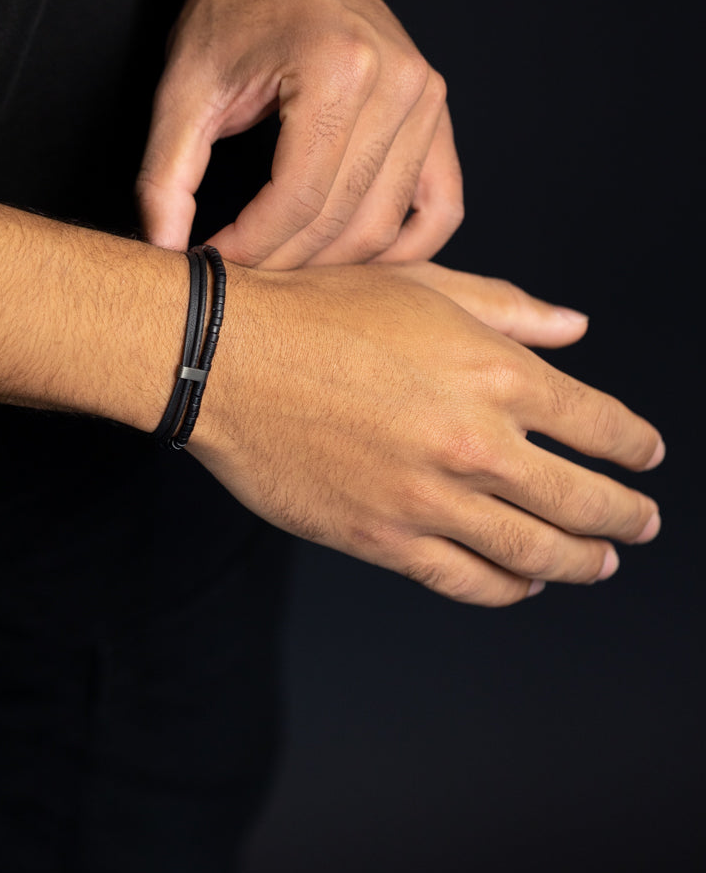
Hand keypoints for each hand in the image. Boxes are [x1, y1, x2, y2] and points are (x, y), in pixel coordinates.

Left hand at [136, 0, 462, 269]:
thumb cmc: (236, 2)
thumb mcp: (183, 85)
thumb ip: (166, 174)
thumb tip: (165, 251)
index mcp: (338, 68)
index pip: (297, 199)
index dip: (250, 247)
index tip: (212, 263)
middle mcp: (398, 84)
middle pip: (344, 220)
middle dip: (284, 262)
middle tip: (240, 276)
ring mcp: (428, 101)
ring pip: (388, 227)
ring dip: (333, 266)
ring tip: (281, 267)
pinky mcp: (438, 115)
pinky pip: (441, 208)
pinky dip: (404, 248)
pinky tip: (356, 261)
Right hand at [191, 260, 662, 605]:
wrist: (226, 360)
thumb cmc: (314, 310)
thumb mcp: (419, 283)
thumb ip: (505, 307)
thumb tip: (574, 327)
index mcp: (494, 370)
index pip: (597, 422)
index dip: (634, 445)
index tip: (646, 456)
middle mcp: (476, 440)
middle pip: (581, 498)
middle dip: (625, 515)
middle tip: (641, 523)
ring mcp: (431, 497)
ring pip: (533, 551)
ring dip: (579, 561)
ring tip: (598, 563)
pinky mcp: (384, 539)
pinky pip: (467, 580)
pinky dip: (506, 589)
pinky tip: (521, 585)